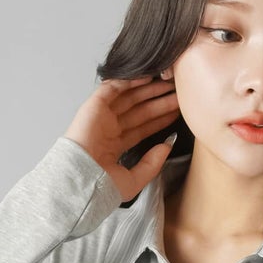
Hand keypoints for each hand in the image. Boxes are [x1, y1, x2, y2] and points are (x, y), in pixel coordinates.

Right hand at [63, 75, 181, 202]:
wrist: (83, 180)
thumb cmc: (103, 185)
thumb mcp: (136, 179)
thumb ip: (153, 163)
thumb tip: (167, 145)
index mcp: (116, 146)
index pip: (143, 127)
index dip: (160, 118)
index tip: (178, 111)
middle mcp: (110, 129)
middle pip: (139, 110)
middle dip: (159, 101)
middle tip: (178, 93)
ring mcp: (102, 117)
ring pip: (129, 97)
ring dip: (148, 89)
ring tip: (168, 82)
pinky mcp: (94, 106)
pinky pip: (113, 88)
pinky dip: (129, 81)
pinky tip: (147, 77)